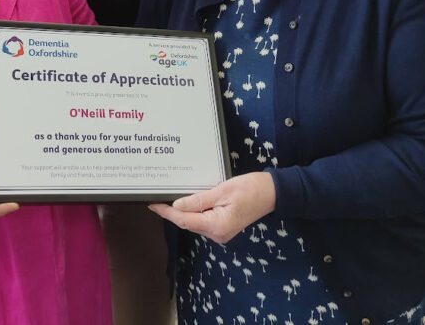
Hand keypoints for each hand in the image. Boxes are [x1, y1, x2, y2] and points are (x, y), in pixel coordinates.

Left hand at [148, 172, 275, 244]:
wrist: (272, 193)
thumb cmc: (249, 188)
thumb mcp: (222, 190)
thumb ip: (198, 200)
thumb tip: (177, 206)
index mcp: (217, 226)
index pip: (185, 220)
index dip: (167, 213)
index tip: (152, 204)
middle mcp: (217, 234)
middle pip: (188, 223)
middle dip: (172, 212)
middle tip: (156, 197)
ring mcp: (221, 232)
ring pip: (195, 222)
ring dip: (182, 211)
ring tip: (167, 198)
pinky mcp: (223, 227)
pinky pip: (203, 220)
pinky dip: (193, 212)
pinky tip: (185, 202)